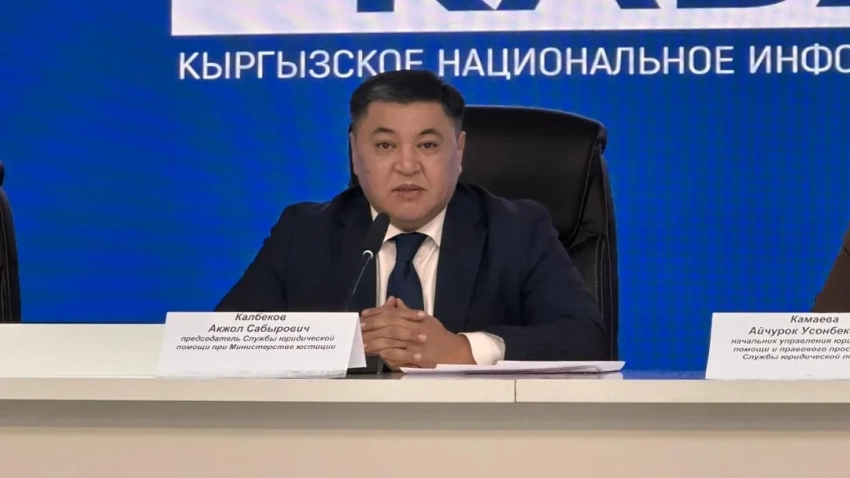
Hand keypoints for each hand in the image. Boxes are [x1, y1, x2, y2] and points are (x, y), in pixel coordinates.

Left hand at [360, 297, 474, 369]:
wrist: (453, 351)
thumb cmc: (438, 335)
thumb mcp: (424, 319)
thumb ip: (407, 312)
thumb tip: (394, 301)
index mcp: (413, 319)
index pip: (391, 313)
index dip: (376, 313)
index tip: (363, 315)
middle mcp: (413, 329)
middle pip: (388, 326)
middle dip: (372, 327)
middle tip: (358, 329)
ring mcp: (414, 344)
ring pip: (390, 341)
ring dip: (375, 342)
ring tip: (362, 344)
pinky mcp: (415, 358)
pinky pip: (398, 356)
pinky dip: (386, 356)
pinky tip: (375, 356)